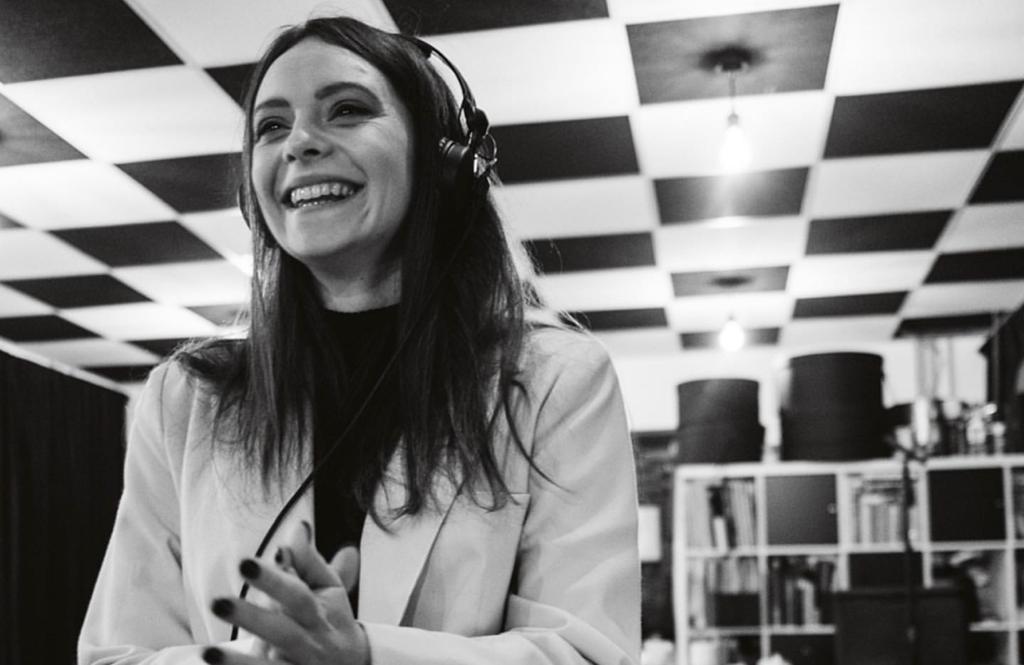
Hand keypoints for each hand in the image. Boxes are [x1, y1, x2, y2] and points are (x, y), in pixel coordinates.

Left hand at [204, 525, 366, 664]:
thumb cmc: (333, 620)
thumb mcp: (328, 589)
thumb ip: (308, 561)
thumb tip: (297, 527)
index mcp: (320, 614)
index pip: (296, 594)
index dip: (273, 579)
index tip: (246, 563)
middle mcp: (310, 643)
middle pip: (281, 630)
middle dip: (251, 617)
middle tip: (218, 603)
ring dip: (238, 662)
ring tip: (208, 653)